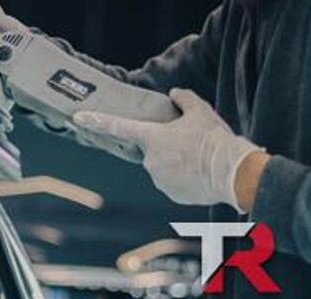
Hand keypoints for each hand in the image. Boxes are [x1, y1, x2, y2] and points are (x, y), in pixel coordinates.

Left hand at [73, 88, 263, 211]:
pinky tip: (200, 175)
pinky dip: (183, 179)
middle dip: (167, 147)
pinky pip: (172, 183)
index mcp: (152, 137)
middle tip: (191, 146)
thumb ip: (184, 99)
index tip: (78, 117)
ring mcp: (158, 179)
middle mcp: (149, 160)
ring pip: (163, 167)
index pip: (119, 126)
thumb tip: (175, 93)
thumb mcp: (201, 112)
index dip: (96, 121)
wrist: (232, 172)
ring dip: (176, 164)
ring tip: (199, 161)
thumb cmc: (215, 140)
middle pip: (152, 150)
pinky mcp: (170, 193)